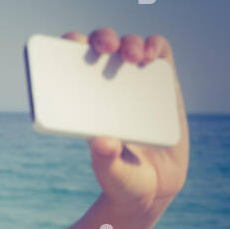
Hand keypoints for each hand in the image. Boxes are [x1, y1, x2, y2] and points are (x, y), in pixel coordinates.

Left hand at [62, 28, 188, 211]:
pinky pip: (160, 54)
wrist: (154, 189)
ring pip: (129, 46)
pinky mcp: (163, 84)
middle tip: (106, 48)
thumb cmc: (122, 181)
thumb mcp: (112, 174)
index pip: (69, 64)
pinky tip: (150, 56)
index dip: (66, 47)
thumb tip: (102, 142)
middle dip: (101, 38)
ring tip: (131, 57)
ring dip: (129, 42)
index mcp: (83, 103)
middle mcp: (107, 86)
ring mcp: (136, 82)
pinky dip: (155, 47)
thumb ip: (106, 161)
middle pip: (100, 47)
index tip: (67, 46)